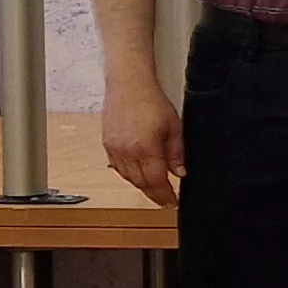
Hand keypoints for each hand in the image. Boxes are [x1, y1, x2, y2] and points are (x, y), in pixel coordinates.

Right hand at [103, 73, 183, 207]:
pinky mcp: (107, 144)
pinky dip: (128, 175)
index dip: (165, 195)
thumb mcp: (174, 127)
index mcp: (147, 148)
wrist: (128, 85)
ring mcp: (115, 149)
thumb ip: (176, 153)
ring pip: (128, 177)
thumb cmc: (151, 101)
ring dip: (141, 186)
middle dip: (154, 194)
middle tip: (164, 200)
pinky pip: (117, 168)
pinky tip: (136, 175)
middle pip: (141, 182)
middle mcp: (128, 152)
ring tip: (153, 190)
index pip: (157, 181)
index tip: (171, 203)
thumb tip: (180, 173)